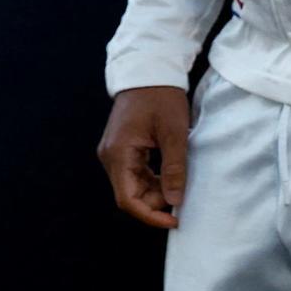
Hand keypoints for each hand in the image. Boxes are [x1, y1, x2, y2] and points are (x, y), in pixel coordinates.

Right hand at [97, 85, 191, 228]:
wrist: (149, 70)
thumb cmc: (161, 97)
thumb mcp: (174, 133)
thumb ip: (174, 169)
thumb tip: (174, 202)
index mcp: (118, 153)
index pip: (128, 199)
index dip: (150, 216)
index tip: (175, 220)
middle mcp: (109, 156)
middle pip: (129, 195)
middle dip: (155, 202)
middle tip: (181, 194)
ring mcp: (113, 152)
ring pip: (132, 186)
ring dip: (154, 191)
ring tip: (178, 181)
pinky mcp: (120, 148)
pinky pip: (134, 174)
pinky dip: (151, 180)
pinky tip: (168, 173)